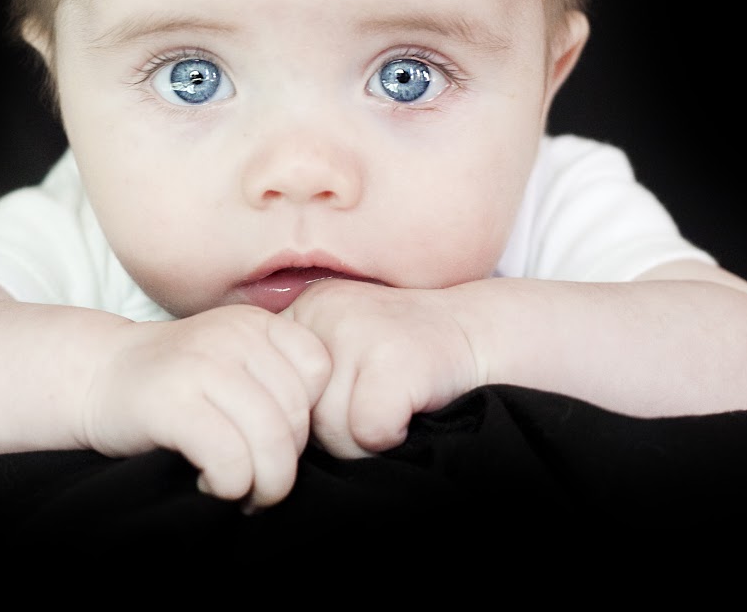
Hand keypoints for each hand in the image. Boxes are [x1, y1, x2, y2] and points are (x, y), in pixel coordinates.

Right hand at [82, 305, 330, 509]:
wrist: (96, 377)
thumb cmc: (177, 385)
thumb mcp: (234, 361)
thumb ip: (277, 379)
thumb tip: (333, 434)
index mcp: (256, 323)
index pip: (319, 373)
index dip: (305, 417)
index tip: (273, 439)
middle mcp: (232, 335)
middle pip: (296, 416)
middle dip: (283, 464)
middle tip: (257, 482)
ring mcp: (201, 365)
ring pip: (270, 443)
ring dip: (261, 485)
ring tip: (241, 490)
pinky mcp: (172, 402)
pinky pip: (230, 459)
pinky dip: (229, 485)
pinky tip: (210, 482)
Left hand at [284, 279, 481, 458]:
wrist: (482, 334)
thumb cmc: (404, 360)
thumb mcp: (340, 350)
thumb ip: (300, 379)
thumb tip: (264, 434)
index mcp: (302, 308)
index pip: (272, 389)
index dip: (307, 415)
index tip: (346, 398)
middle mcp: (321, 310)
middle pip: (299, 415)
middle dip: (338, 429)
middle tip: (375, 401)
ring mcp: (358, 330)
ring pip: (332, 431)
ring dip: (366, 437)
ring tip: (393, 402)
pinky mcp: (394, 358)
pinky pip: (370, 431)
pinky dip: (394, 436)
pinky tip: (412, 407)